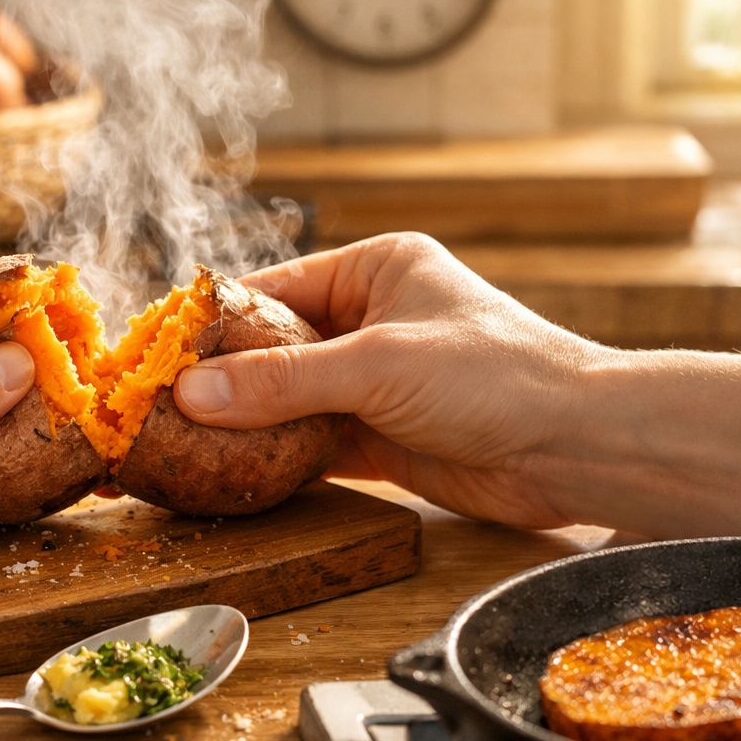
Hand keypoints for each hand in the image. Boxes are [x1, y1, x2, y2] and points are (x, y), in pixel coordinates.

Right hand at [173, 233, 605, 528]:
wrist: (579, 449)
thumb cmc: (500, 376)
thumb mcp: (378, 365)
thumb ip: (284, 380)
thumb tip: (194, 393)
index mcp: (379, 270)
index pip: (277, 287)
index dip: (217, 320)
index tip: (161, 348)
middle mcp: (375, 320)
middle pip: (277, 347)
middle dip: (225, 377)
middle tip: (161, 402)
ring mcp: (378, 382)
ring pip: (292, 399)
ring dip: (248, 422)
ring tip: (182, 440)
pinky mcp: (385, 438)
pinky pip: (313, 443)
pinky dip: (278, 457)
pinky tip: (234, 470)